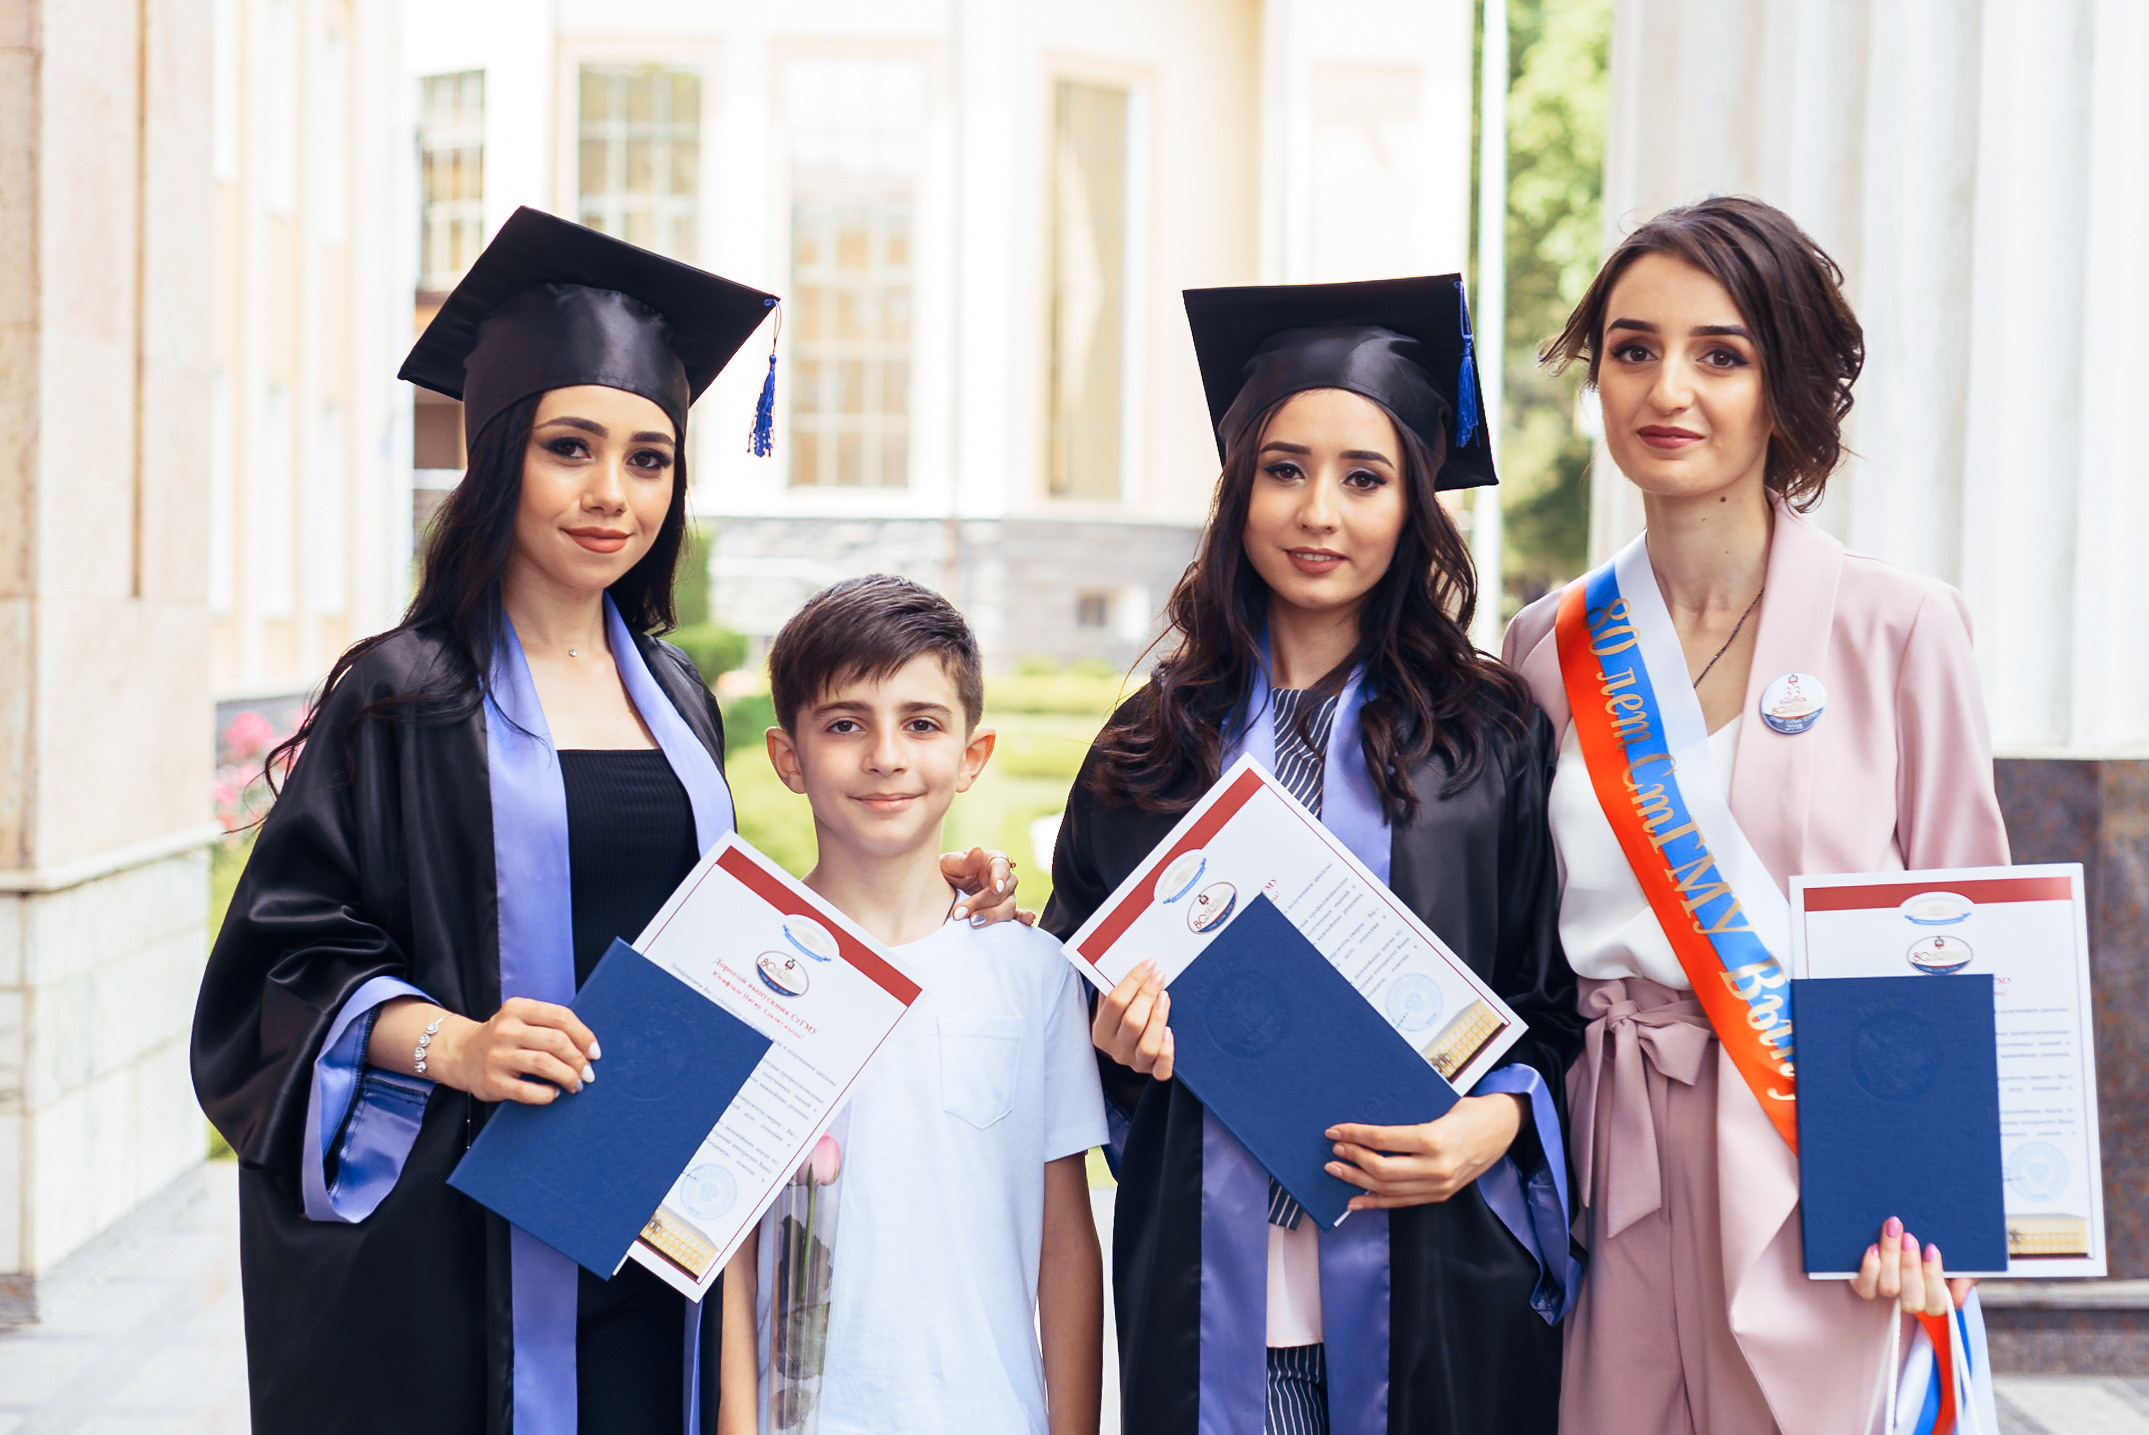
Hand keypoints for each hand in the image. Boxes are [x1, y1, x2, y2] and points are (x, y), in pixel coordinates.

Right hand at [429, 998, 600, 1105]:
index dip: (584, 1036)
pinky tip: (554, 1093)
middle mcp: (505, 1030)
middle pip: (556, 1041)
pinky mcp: (491, 1082)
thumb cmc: (506, 1038)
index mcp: (517, 1008)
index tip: (595, 1052)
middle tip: (588, 1073)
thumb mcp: (522, 1019)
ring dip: (568, 1076)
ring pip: (544, 1064)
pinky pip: (527, 1091)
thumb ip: (550, 1025)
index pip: (561, 1017)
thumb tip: (589, 1048)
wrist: (462, 1054)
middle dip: (579, 1060)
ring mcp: (497, 1056)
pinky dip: (547, 1094)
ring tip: (577, 1084)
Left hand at [942, 847, 1033, 926]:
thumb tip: (978, 850)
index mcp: (993, 861)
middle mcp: (1003, 878)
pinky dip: (1023, 918)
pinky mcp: (1003, 911)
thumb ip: (964, 861)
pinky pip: (1016, 915)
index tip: (995, 888)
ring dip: (992, 916)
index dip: (999, 877)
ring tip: (973, 922)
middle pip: (1003, 891)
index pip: (1001, 866)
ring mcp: (1005, 896)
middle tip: (959, 913)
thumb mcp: (949, 864)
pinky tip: (1027, 921)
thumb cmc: (947, 872)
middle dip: (981, 903)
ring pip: (1008, 906)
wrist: (939, 891)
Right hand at [1092, 961, 1173, 1079]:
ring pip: (1148, 1046)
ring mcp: (1134, 1062)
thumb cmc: (1120, 1015)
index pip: (1115, 1002)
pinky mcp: (1151, 1071)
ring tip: (1165, 997)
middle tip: (1160, 976)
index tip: (1149, 963)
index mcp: (1100, 1031)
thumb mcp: (1110, 1002)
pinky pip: (1161, 1069)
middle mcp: (1115, 1050)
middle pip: (1132, 1022)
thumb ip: (1115, 985)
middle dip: (1148, 994)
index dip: (1133, 980)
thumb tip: (1133, 961)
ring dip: (1159, 1018)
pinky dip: (1167, 1052)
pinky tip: (1170, 1032)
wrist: (1123, 1043)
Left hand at [1324, 1093, 1529, 1210]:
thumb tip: (1366, 1122)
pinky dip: (1375, 1203)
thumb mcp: (1440, 1106)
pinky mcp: (1441, 1195)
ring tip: (1337, 1171)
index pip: (1383, 1140)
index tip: (1335, 1131)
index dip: (1355, 1135)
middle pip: (1382, 1169)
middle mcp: (1437, 1167)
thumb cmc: (1470, 1110)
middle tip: (1334, 1150)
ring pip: (1388, 1189)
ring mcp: (1439, 1185)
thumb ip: (1407, 1117)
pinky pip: (1402, 1202)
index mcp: (1435, 1139)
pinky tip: (1355, 1200)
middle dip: (1353, 1159)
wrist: (1503, 1128)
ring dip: (1358, 1181)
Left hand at [1851, 1218, 1972, 1313]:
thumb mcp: (1958, 1258)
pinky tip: (1873, 1247)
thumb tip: (1958, 1298)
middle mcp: (1910, 1298)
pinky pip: (1865, 1288)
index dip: (1933, 1278)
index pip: (1936, 1304)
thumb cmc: (1936, 1244)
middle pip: (1911, 1300)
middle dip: (1911, 1267)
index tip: (1932, 1248)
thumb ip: (1965, 1277)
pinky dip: (1870, 1268)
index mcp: (1934, 1297)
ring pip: (1889, 1289)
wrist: (1903, 1226)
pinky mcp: (1865, 1283)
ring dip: (1891, 1258)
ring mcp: (1888, 1291)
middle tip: (1910, 1237)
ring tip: (1893, 1230)